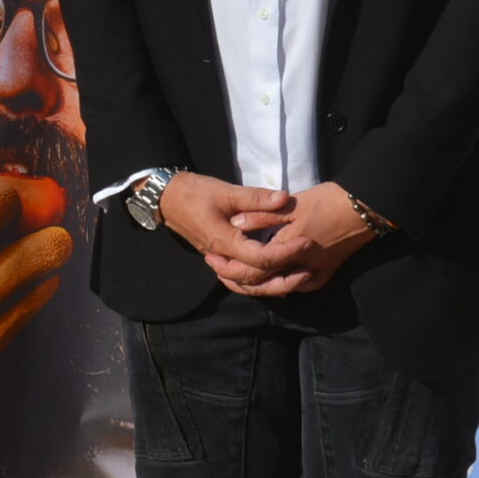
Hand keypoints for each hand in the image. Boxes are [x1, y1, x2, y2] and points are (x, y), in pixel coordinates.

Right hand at [155, 172, 295, 282]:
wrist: (168, 198)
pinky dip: (259, 283)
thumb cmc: (196, 193)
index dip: (287, 252)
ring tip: (298, 279)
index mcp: (226, 243)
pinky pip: (241, 280)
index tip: (307, 242)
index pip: (262, 258)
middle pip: (257, 281)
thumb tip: (285, 199)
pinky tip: (276, 279)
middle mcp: (223, 258)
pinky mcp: (221, 258)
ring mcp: (221, 261)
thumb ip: (256, 197)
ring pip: (248, 286)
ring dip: (274, 286)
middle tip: (310, 269)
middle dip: (286, 278)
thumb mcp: (227, 191)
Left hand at [208, 183, 378, 296]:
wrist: (363, 208)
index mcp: (286, 250)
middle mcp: (299, 268)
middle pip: (262, 284)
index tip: (214, 260)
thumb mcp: (290, 205)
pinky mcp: (327, 272)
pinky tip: (277, 280)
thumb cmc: (327, 201)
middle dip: (239, 281)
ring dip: (259, 285)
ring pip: (281, 288)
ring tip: (241, 278)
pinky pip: (302, 286)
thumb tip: (236, 223)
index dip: (229, 267)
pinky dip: (285, 285)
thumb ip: (262, 216)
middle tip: (221, 273)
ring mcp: (315, 273)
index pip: (251, 269)